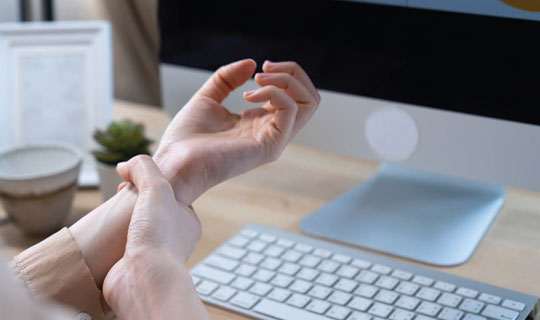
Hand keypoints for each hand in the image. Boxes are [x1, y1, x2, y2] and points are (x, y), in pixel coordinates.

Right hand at [103, 155, 207, 318]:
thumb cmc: (159, 237)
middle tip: (118, 199)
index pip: (168, 196)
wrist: (143, 279)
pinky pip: (119, 249)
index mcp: (187, 221)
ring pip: (133, 231)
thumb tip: (124, 166)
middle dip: (131, 205)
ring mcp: (152, 254)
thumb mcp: (157, 187)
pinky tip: (103, 235)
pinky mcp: (131, 266)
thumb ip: (144, 168)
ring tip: (110, 216)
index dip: (149, 185)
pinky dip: (109, 242)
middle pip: (148, 212)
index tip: (131, 182)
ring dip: (119, 224)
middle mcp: (173, 239)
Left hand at [154, 59, 319, 204]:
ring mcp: (273, 141)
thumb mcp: (208, 97)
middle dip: (292, 73)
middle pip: (310, 99)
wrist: (173, 163)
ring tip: (259, 79)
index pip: (295, 97)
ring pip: (308, 104)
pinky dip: (273, 92)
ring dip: (286, 80)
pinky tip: (248, 95)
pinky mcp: (269, 147)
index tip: (260, 67)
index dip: (284, 73)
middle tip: (265, 69)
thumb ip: (228, 79)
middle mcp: (272, 132)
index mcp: (260, 122)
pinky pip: (289, 111)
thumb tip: (252, 63)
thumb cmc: (186, 139)